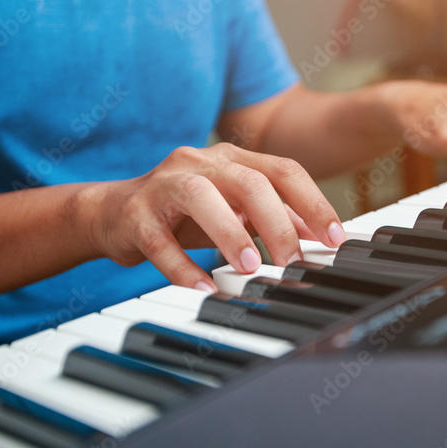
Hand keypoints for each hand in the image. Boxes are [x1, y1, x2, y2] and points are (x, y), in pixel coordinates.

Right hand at [80, 143, 345, 290]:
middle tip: (293, 261)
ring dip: (231, 234)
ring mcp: (164, 184)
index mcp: (230, 158)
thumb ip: (272, 216)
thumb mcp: (233, 210)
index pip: (282, 171)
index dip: (314, 203)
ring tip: (251, 267)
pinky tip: (203, 288)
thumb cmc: (182, 213)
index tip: (334, 238)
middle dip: (277, 223)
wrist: (112, 214)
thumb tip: (319, 234)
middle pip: (248, 182)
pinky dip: (183, 268)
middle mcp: (199, 162)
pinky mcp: (135, 215)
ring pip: (202, 198)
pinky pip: (160, 241)